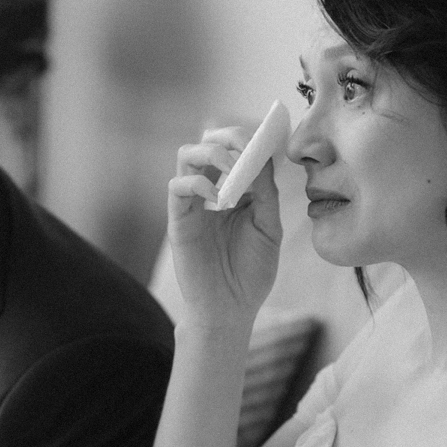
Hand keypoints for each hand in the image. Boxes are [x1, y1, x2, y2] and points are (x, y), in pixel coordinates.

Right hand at [165, 127, 283, 329]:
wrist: (230, 310)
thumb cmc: (250, 273)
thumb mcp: (268, 228)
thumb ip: (265, 193)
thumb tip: (261, 158)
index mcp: (235, 191)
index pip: (235, 149)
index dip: (249, 139)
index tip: (266, 142)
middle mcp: (211, 191)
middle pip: (207, 142)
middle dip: (228, 137)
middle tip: (247, 149)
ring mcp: (192, 203)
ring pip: (187, 155)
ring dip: (211, 152)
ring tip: (232, 169)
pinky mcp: (178, 219)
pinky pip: (177, 185)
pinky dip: (197, 181)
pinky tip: (218, 199)